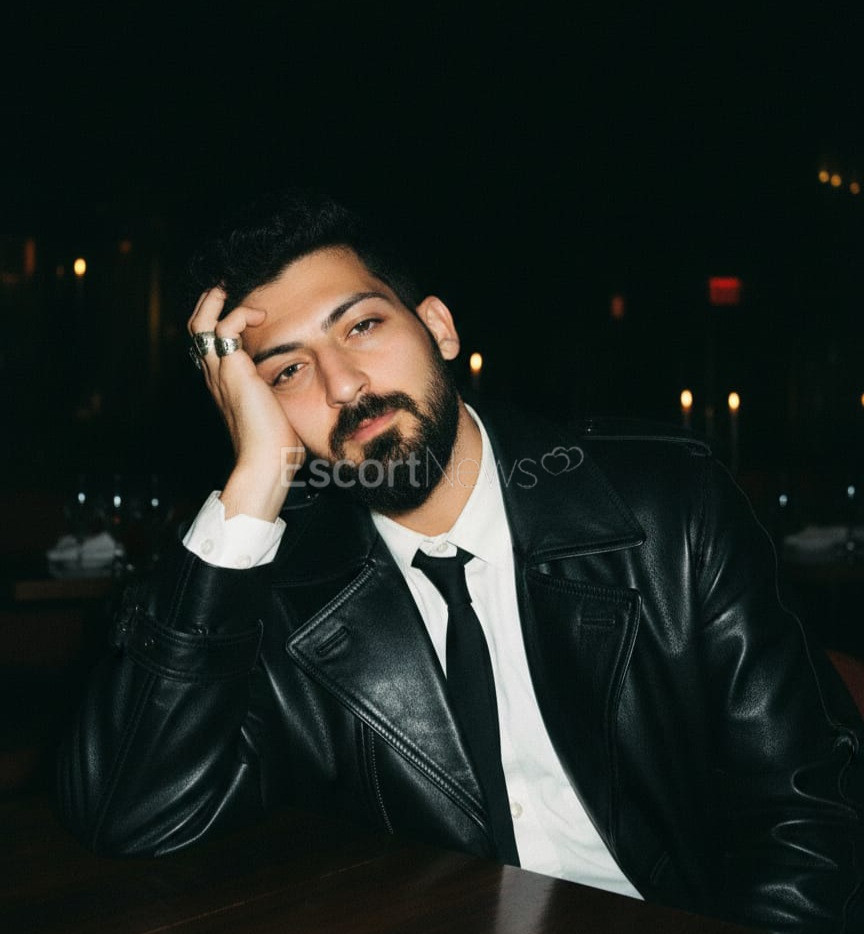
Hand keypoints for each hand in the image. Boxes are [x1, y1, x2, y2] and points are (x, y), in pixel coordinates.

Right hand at [188, 287, 304, 520]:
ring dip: (218, 302)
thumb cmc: (276, 445)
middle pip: (196, 329)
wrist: (265, 462)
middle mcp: (216, 376)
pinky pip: (227, 326)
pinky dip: (241, 313)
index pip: (211, 345)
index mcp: (225, 385)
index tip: (242, 312)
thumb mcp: (276, 411)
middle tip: (225, 289)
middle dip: (208, 304)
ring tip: (239, 296)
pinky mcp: (234, 370)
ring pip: (201, 323)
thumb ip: (279, 394)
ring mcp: (221, 372)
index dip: (219, 323)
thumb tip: (302, 388)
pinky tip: (261, 317)